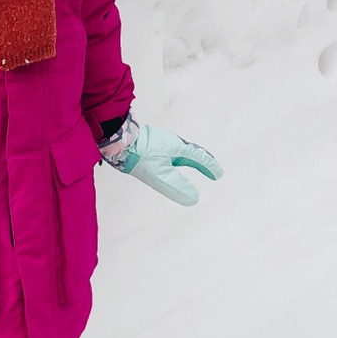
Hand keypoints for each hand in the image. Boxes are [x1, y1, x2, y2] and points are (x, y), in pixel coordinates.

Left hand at [98, 113, 221, 206]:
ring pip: (181, 151)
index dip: (210, 167)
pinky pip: (171, 151)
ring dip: (191, 159)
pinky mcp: (152, 142)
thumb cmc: (139, 155)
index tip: (219, 175)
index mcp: (177, 147)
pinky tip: (170, 162)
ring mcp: (161, 141)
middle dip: (203, 162)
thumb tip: (194, 198)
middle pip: (193, 152)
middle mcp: (172, 142)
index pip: (199, 157)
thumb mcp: (159, 174)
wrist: (118, 139)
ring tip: (196, 166)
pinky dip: (179, 158)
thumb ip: (177, 186)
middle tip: (213, 171)